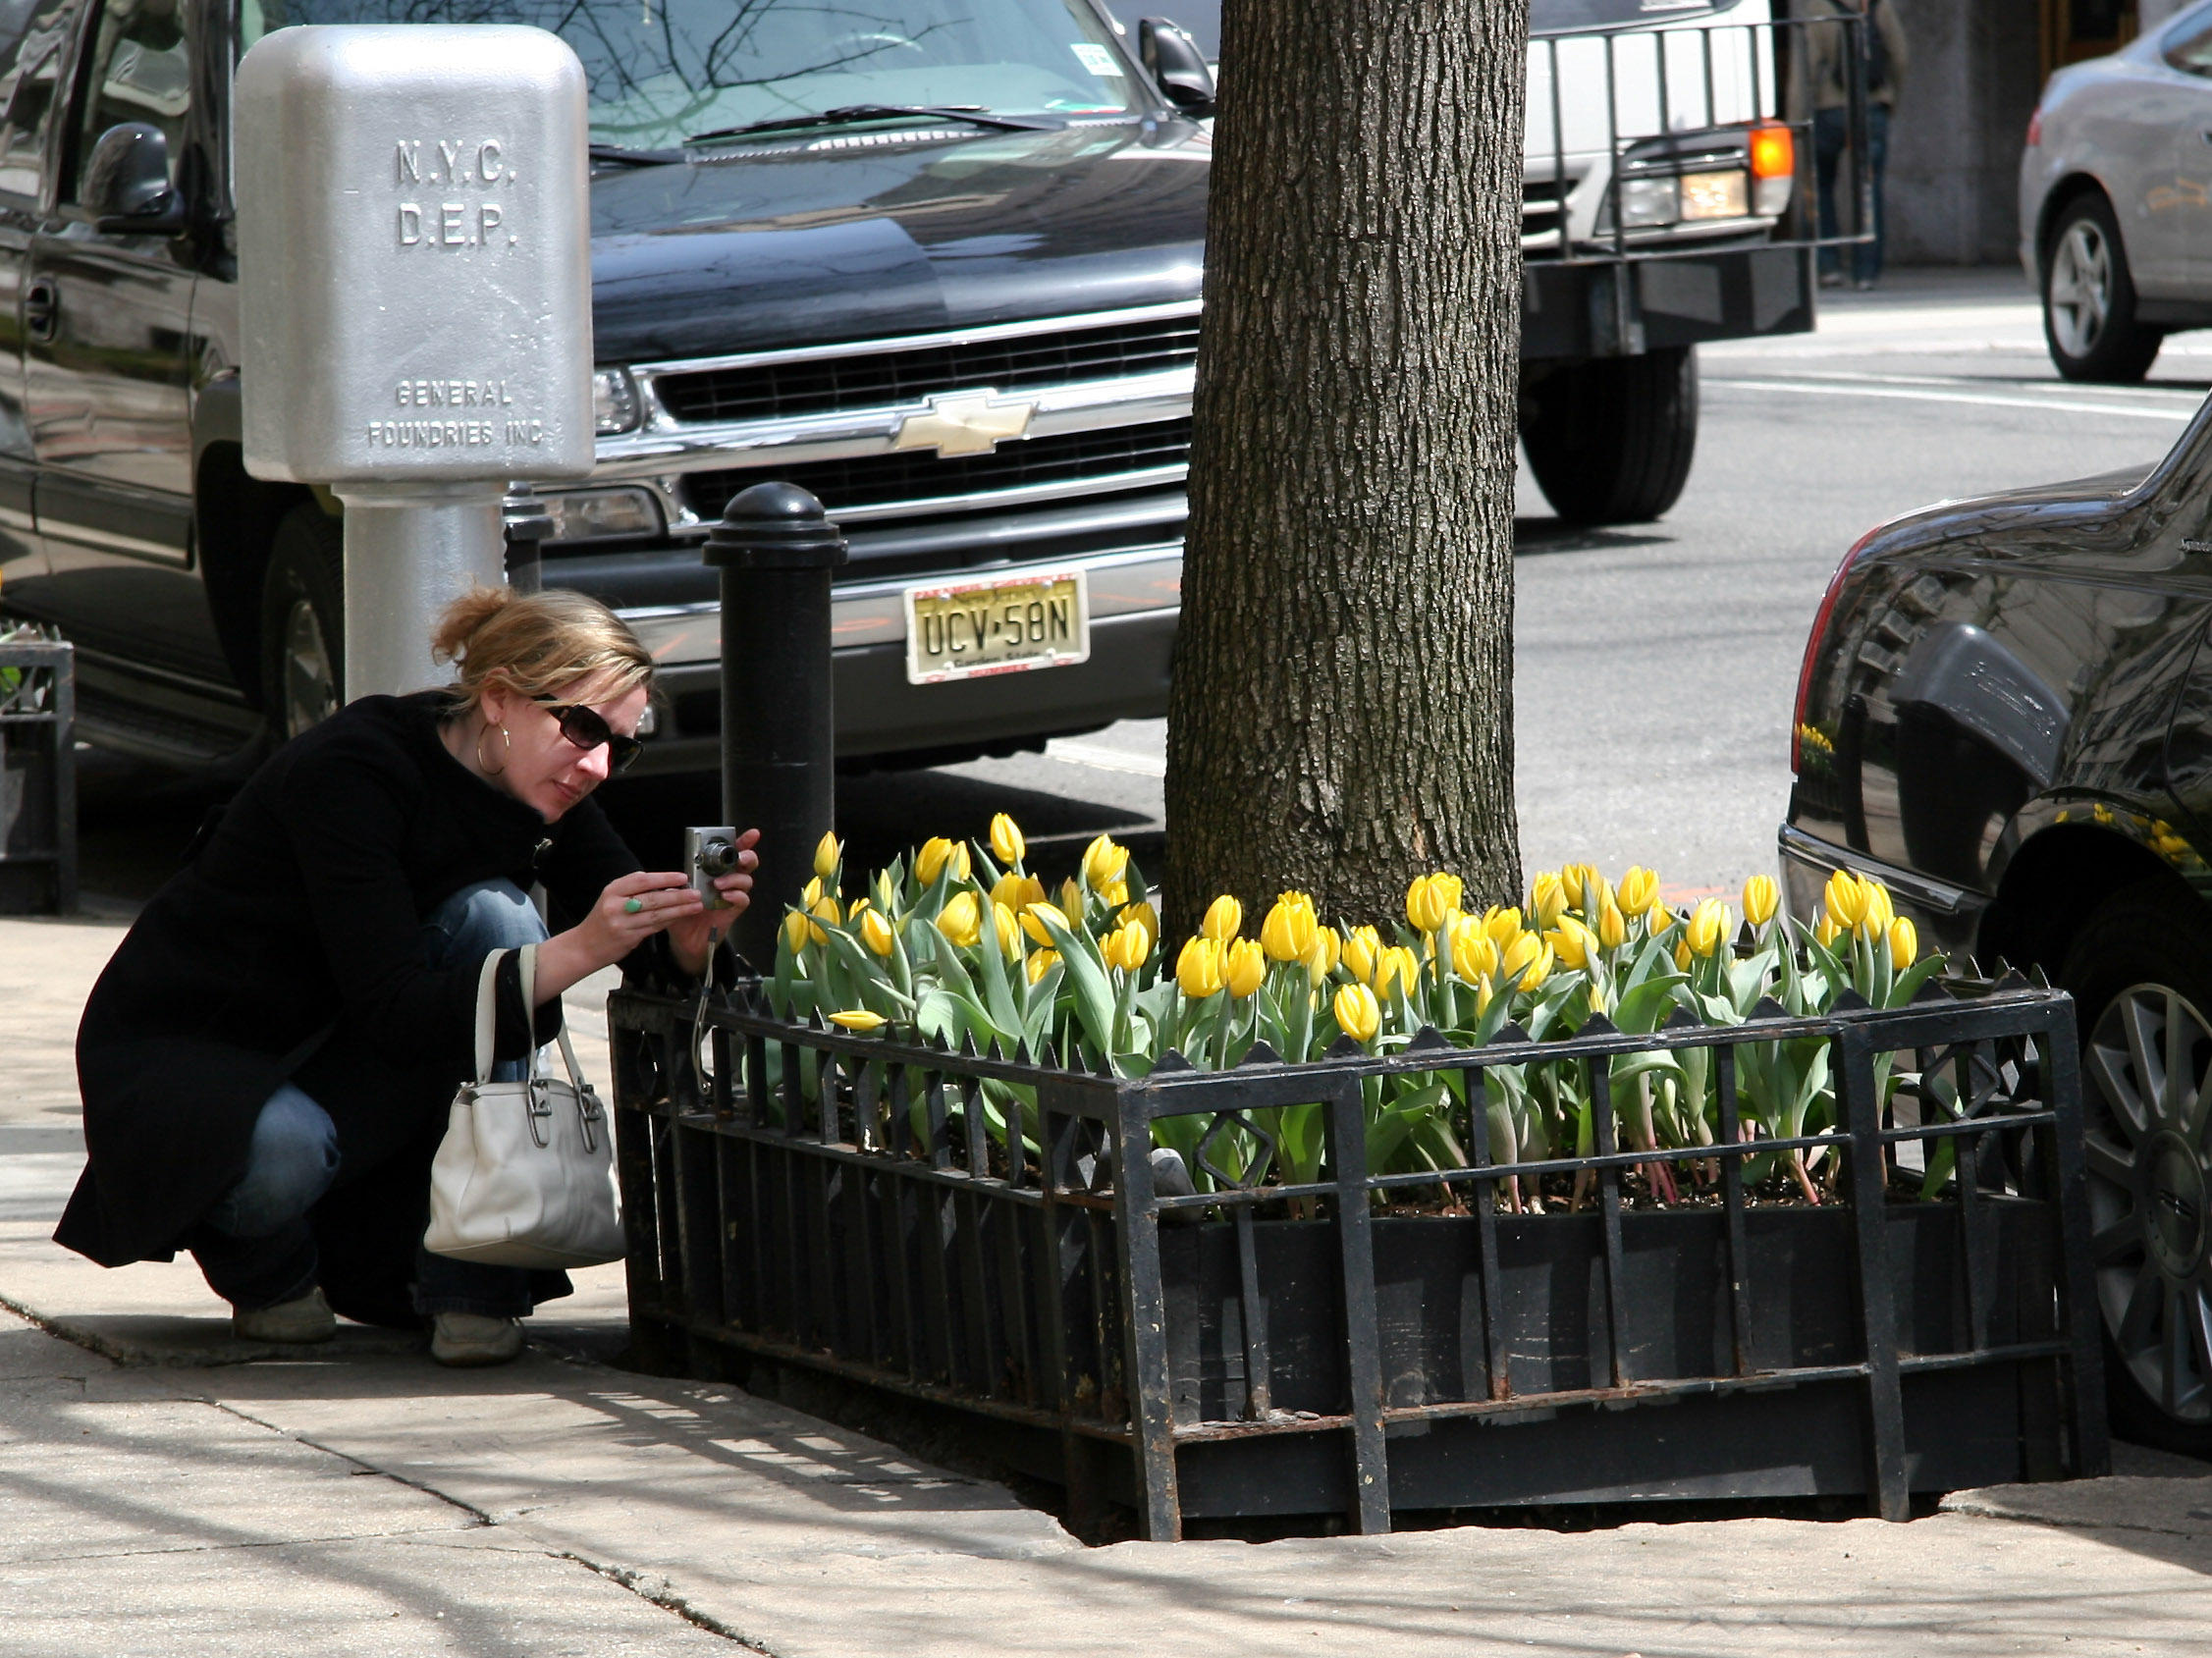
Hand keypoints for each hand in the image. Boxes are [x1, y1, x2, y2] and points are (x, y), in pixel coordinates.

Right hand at [576, 869, 704, 972]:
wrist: (584, 946)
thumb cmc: (604, 920)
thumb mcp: (613, 898)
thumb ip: (635, 891)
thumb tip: (667, 885)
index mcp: (613, 890)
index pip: (642, 880)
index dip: (664, 878)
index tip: (682, 877)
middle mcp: (615, 905)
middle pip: (653, 898)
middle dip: (678, 896)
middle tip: (696, 893)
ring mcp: (621, 923)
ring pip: (657, 915)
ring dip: (679, 910)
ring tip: (696, 906)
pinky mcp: (628, 938)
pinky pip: (654, 928)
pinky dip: (669, 921)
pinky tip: (681, 917)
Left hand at [665, 826, 760, 975]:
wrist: (685, 936)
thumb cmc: (682, 908)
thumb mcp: (677, 891)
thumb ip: (679, 883)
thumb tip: (676, 878)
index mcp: (716, 868)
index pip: (732, 851)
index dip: (744, 841)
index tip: (752, 834)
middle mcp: (728, 878)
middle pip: (748, 863)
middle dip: (748, 857)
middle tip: (740, 858)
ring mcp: (733, 894)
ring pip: (747, 880)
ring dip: (735, 879)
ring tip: (719, 884)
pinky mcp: (734, 910)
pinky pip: (742, 900)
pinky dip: (736, 896)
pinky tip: (725, 896)